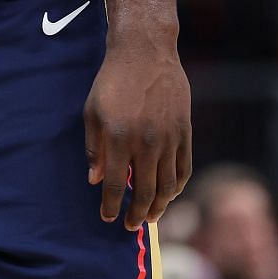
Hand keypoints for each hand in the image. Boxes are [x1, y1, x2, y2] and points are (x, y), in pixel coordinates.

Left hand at [84, 42, 190, 230]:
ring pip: (167, 185)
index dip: (110, 205)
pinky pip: (184, 168)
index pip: (115, 184)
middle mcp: (146, 143)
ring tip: (151, 217)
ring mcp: (169, 139)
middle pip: (144, 191)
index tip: (107, 217)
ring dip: (159, 206)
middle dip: (136, 213)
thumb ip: (94, 147)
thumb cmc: (112, 80)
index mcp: (119, 138)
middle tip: (129, 225)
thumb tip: (95, 179)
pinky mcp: (185, 132)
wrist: (145, 53)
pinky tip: (169, 195)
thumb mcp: (92, 111)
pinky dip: (177, 186)